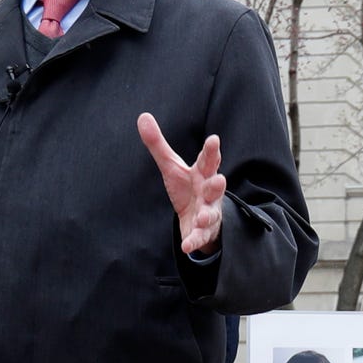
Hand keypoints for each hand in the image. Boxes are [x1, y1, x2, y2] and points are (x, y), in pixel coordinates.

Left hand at [139, 113, 224, 254]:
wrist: (198, 219)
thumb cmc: (187, 187)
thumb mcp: (171, 166)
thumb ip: (158, 144)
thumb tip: (142, 116)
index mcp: (202, 173)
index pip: (208, 160)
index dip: (211, 151)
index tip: (214, 140)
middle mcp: (209, 192)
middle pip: (216, 186)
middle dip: (218, 184)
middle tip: (219, 180)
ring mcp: (209, 213)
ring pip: (211, 214)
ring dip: (207, 215)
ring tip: (202, 216)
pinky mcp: (203, 232)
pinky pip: (200, 237)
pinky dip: (194, 241)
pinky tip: (186, 246)